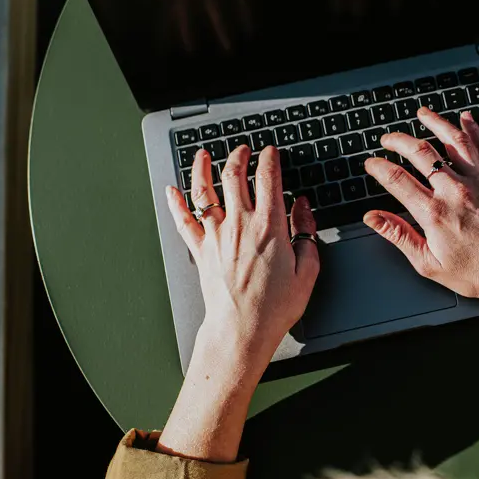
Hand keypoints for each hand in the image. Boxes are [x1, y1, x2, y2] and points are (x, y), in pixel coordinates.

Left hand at [165, 145, 319, 375]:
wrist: (242, 329)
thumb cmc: (275, 306)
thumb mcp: (308, 269)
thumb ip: (307, 233)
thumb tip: (303, 208)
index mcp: (269, 227)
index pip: (268, 179)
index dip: (269, 159)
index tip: (270, 152)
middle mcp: (240, 225)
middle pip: (233, 177)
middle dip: (238, 156)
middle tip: (242, 149)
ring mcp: (216, 236)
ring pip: (204, 192)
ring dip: (202, 169)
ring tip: (203, 155)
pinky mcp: (201, 251)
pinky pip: (183, 221)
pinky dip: (175, 203)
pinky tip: (171, 190)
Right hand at [362, 108, 478, 307]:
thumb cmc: (478, 274)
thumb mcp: (429, 264)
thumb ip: (399, 236)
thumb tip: (374, 218)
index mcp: (434, 213)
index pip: (397, 179)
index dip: (379, 167)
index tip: (371, 163)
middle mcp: (455, 192)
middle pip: (421, 153)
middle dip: (400, 141)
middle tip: (389, 139)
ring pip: (454, 141)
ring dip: (436, 123)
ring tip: (423, 115)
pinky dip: (473, 131)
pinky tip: (465, 120)